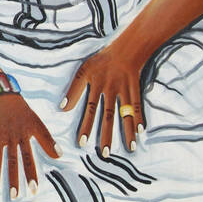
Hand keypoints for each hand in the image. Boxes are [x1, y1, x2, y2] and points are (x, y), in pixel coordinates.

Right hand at [0, 93, 59, 197]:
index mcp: (25, 134)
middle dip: (14, 179)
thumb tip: (60, 155)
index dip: (31, 172)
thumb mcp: (36, 121)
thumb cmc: (19, 108)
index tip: (34, 188)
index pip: (29, 157)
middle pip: (13, 161)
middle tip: (15, 197)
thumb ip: (47, 139)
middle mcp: (12, 137)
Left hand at [62, 41, 145, 155]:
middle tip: (103, 153)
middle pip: (107, 116)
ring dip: (126, 132)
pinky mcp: (135, 90)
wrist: (125, 48)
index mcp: (95, 87)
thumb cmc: (102, 60)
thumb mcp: (83, 71)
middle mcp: (109, 91)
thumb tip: (62, 108)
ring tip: (129, 148)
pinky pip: (137, 107)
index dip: (85, 126)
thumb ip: (73, 90)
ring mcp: (123, 91)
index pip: (89, 110)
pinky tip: (140, 132)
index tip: (82, 142)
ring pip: (124, 114)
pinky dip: (139, 119)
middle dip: (106, 135)